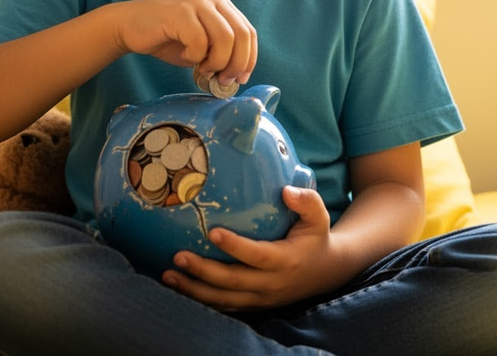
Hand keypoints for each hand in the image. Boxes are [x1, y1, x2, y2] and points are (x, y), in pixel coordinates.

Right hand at [113, 0, 256, 85]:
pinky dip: (195, 56)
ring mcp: (196, 3)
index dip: (249, 59)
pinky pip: (200, 41)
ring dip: (217, 62)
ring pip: (225, 38)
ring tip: (202, 70)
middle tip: (222, 80)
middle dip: (237, 64)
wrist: (129, 26)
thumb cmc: (167, 39)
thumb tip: (238, 76)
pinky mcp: (180, 12)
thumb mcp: (201, 45)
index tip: (239, 79)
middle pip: (242, 35)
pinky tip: (184, 55)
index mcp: (222, 4)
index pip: (249, 32)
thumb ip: (221, 53)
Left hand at [162, 186, 340, 309]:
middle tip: (177, 256)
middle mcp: (272, 284)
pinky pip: (225, 306)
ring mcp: (262, 298)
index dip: (235, 246)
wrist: (327, 271)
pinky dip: (201, 301)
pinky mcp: (255, 304)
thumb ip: (307, 201)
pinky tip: (179, 289)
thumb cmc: (316, 236)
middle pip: (233, 281)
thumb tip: (286, 191)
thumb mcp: (319, 217)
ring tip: (168, 275)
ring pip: (224, 299)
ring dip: (195, 290)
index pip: (257, 255)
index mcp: (285, 260)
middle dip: (203, 271)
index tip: (212, 232)